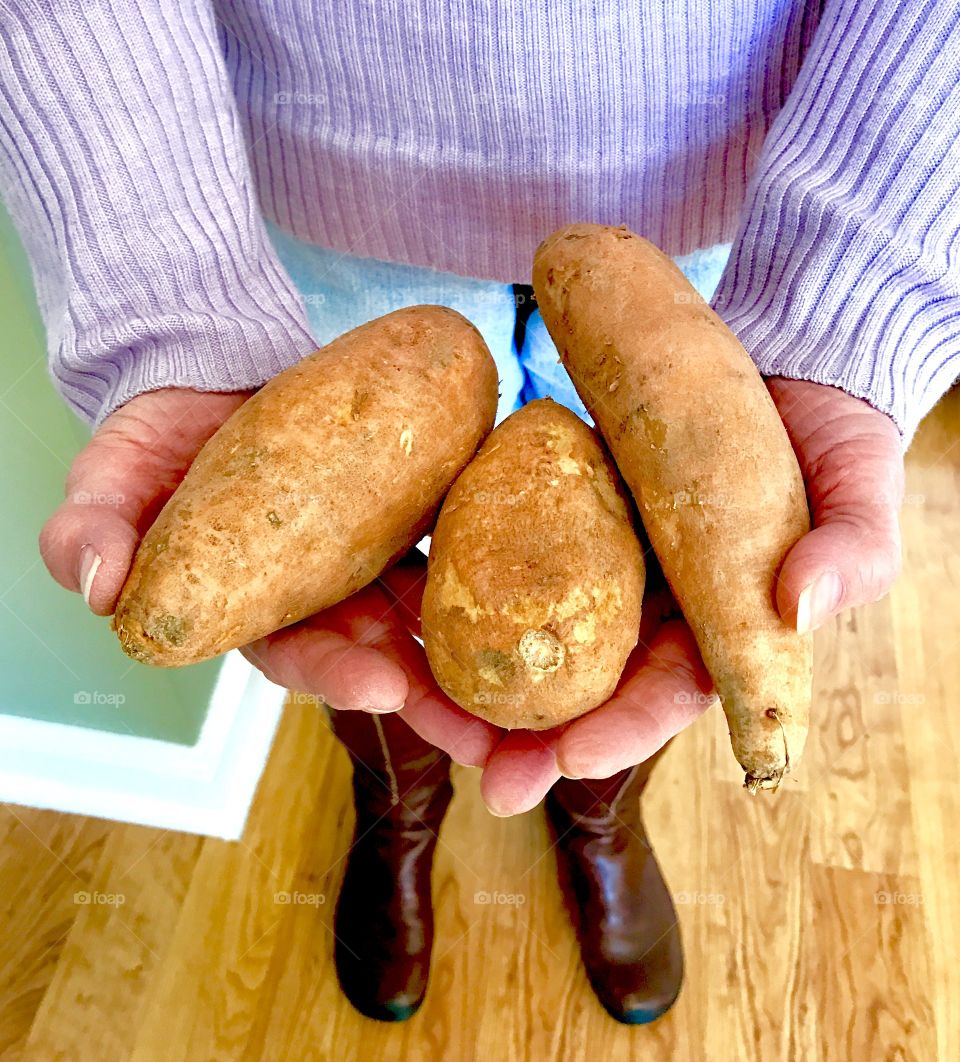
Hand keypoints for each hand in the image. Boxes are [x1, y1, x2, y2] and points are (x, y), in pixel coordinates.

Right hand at [38, 387, 501, 764]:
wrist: (221, 376)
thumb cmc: (161, 440)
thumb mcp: (112, 477)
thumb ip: (93, 527)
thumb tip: (96, 582)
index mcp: (260, 609)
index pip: (300, 655)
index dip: (338, 675)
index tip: (383, 687)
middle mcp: (327, 597)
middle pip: (388, 658)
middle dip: (438, 706)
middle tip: (494, 744)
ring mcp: (378, 557)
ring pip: (438, 618)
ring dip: (486, 662)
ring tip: (540, 705)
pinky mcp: (417, 510)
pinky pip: (466, 544)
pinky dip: (502, 573)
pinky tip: (547, 595)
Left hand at [470, 378, 905, 814]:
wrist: (785, 376)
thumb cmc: (831, 446)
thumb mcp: (860, 495)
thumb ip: (850, 551)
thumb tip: (801, 606)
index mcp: (720, 627)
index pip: (672, 694)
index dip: (625, 730)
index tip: (572, 758)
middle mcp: (654, 608)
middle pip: (592, 685)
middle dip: (540, 740)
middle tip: (490, 779)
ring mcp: (605, 562)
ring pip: (542, 632)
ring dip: (491, 680)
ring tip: (437, 715)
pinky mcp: (569, 513)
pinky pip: (518, 555)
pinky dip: (477, 589)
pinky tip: (425, 613)